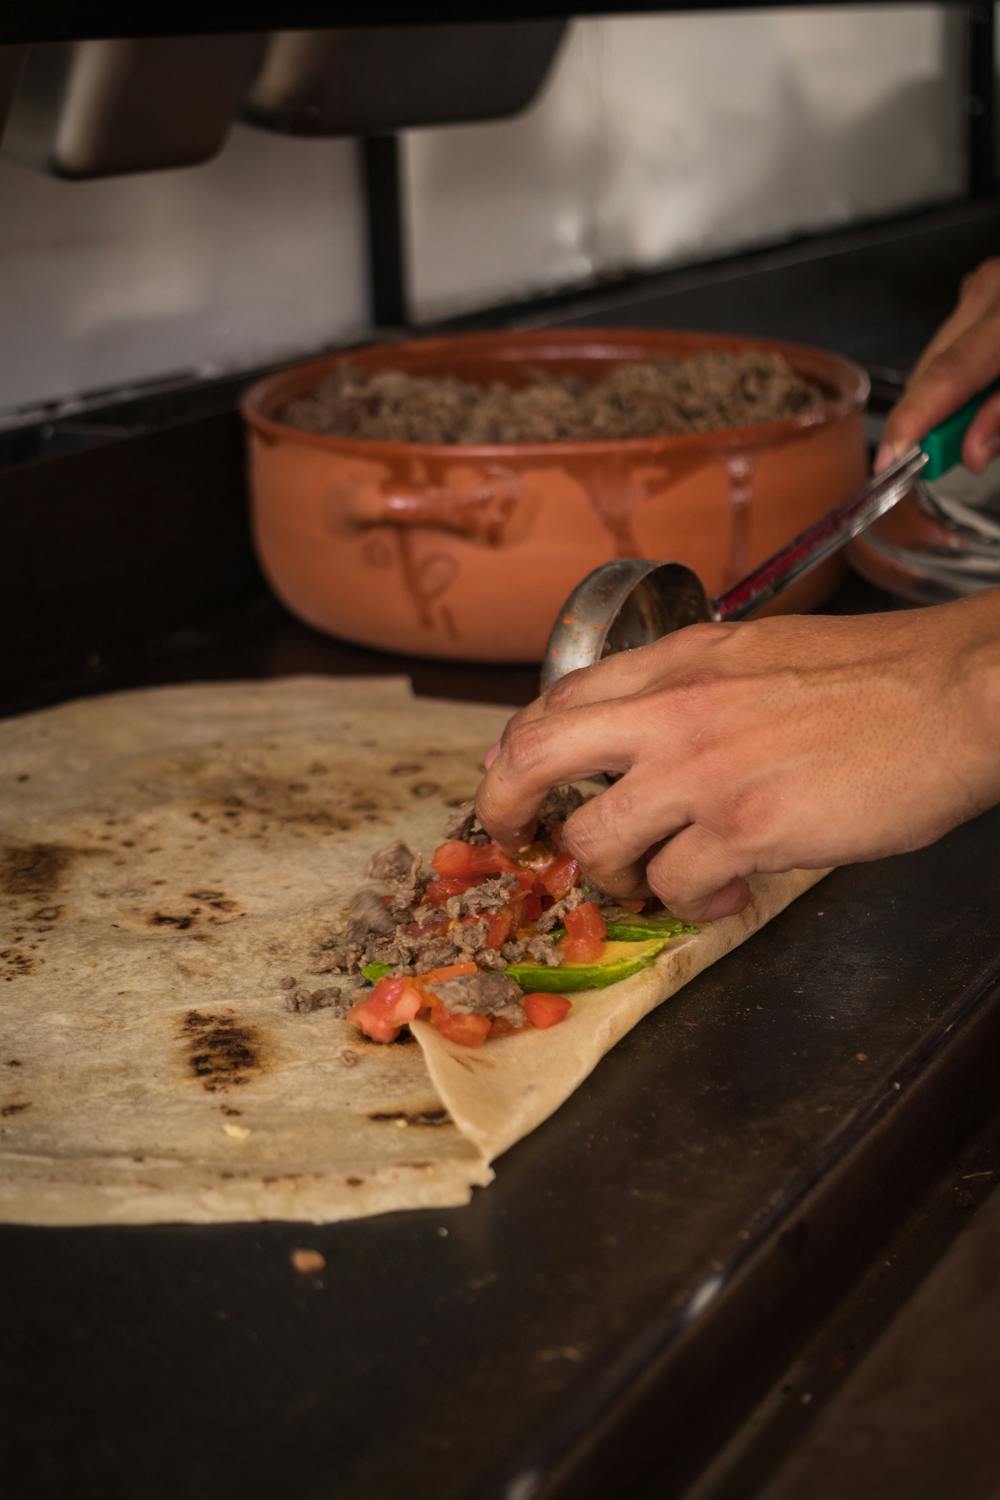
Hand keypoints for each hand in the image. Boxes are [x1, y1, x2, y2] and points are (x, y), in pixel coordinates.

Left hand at [475, 593, 999, 921]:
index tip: (518, 782)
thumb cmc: (875, 676)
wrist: (956, 693)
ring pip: (597, 840)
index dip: (521, 750)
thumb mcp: (759, 653)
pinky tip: (724, 895)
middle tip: (512, 842)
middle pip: (537, 757)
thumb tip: (650, 739)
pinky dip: (687, 903)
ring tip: (655, 880)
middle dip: (503, 807)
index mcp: (677, 661)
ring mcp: (703, 770)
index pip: (558, 700)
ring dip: (614, 876)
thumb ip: (693, 688)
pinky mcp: (745, 827)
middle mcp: (673, 709)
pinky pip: (673, 885)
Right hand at [877, 257, 999, 472]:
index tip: (893, 457)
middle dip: (928, 419)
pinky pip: (954, 345)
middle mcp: (990, 290)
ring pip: (939, 359)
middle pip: (934, 367)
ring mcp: (982, 285)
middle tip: (936, 456)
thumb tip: (972, 450)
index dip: (915, 419)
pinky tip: (984, 390)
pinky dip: (961, 380)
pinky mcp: (981, 292)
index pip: (949, 373)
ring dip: (949, 400)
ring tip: (977, 418)